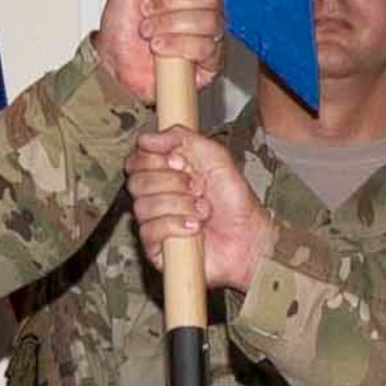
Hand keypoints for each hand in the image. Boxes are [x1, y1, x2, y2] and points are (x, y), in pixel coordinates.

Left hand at [94, 0, 224, 101]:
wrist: (113, 59)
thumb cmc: (123, 22)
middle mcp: (206, 8)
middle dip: (168, 3)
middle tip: (147, 10)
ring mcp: (210, 35)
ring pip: (208, 21)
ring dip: (168, 24)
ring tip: (149, 31)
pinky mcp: (210, 62)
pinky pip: (205, 47)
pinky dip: (175, 45)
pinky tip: (159, 47)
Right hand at [126, 129, 274, 290]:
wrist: (249, 236)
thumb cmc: (235, 200)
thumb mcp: (215, 156)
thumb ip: (182, 137)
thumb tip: (146, 138)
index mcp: (165, 171)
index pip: (136, 160)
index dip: (154, 159)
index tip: (181, 163)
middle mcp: (156, 195)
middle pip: (137, 182)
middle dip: (173, 183)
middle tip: (199, 188)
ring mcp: (154, 222)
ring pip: (143, 206)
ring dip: (180, 205)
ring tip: (203, 210)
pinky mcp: (156, 247)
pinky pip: (150, 231)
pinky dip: (176, 225)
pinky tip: (195, 228)